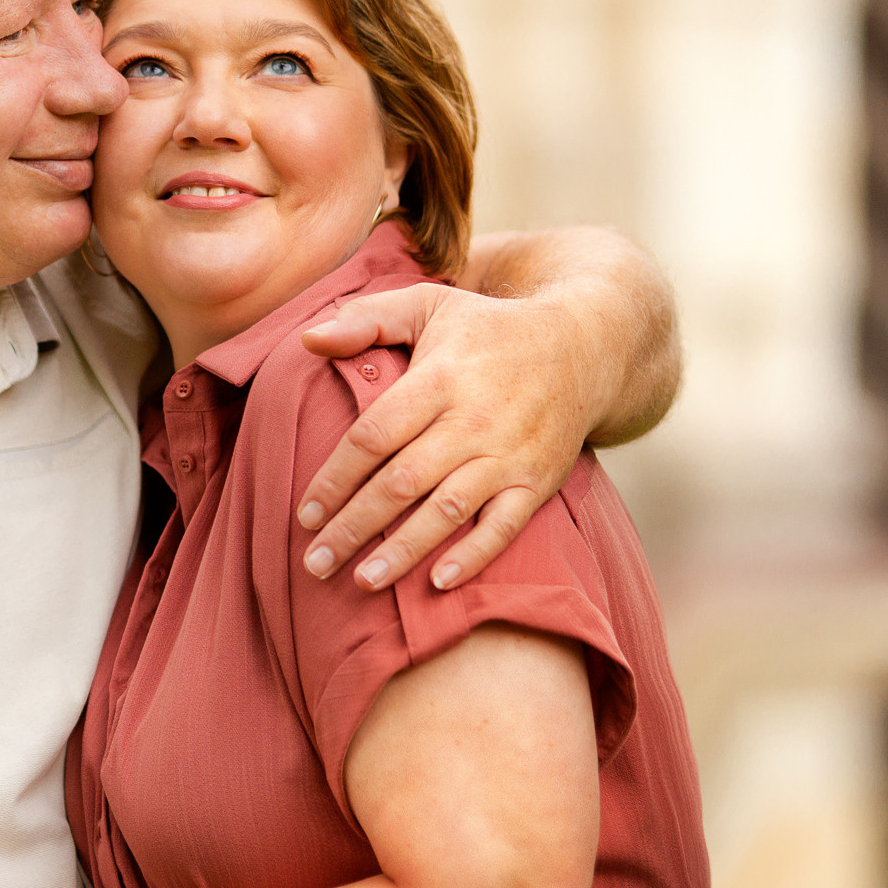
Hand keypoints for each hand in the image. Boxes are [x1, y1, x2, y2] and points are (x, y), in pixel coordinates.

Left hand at [296, 284, 603, 591]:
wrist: (583, 346)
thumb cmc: (486, 330)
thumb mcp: (428, 304)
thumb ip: (366, 319)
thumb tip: (308, 339)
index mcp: (439, 379)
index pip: (374, 436)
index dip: (336, 478)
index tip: (305, 514)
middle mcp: (473, 421)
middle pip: (402, 482)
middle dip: (354, 526)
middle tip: (315, 563)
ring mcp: (508, 455)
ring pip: (448, 511)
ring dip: (404, 550)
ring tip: (362, 582)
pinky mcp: (538, 481)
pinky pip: (504, 526)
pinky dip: (474, 556)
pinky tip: (438, 583)